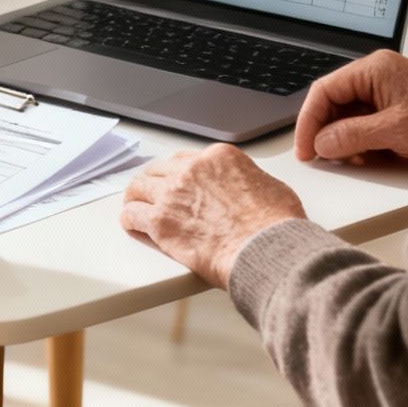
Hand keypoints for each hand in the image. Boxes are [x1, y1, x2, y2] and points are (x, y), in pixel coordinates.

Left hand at [120, 145, 304, 287]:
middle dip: (156, 183)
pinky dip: (132, 221)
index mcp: (218, 157)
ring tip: (137, 208)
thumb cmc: (275, 225)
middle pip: (160, 170)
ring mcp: (172, 193)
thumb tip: (248, 193)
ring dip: (138, 198)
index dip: (180, 174)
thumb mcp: (270, 187)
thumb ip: (249, 182)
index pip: (187, 159)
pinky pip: (132, 215)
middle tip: (153, 196)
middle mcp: (191, 169)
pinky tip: (134, 227)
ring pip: (139, 188)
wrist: (266, 248)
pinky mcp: (160, 221)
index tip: (178, 184)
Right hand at [293, 50, 407, 164]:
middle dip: (327, 131)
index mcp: (374, 69)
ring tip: (349, 159)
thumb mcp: (394, 130)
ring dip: (344, 140)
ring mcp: (387, 94)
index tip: (305, 147)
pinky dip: (361, 144)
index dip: (309, 120)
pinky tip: (367, 157)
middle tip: (320, 158)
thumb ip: (352, 135)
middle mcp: (377, 77)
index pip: (325, 90)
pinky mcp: (396, 111)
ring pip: (348, 117)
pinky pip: (366, 126)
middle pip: (335, 103)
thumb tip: (322, 143)